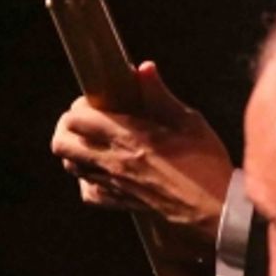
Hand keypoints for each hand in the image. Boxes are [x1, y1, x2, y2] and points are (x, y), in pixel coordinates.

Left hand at [50, 61, 233, 242]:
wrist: (214, 207)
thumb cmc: (206, 163)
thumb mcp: (189, 121)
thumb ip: (160, 95)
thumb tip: (143, 68)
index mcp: (131, 137)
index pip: (78, 118)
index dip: (82, 104)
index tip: (99, 99)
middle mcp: (115, 162)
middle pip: (61, 143)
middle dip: (67, 126)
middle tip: (87, 118)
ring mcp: (114, 185)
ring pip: (70, 166)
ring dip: (75, 150)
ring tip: (94, 140)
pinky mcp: (119, 203)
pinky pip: (88, 192)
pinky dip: (88, 178)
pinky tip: (104, 169)